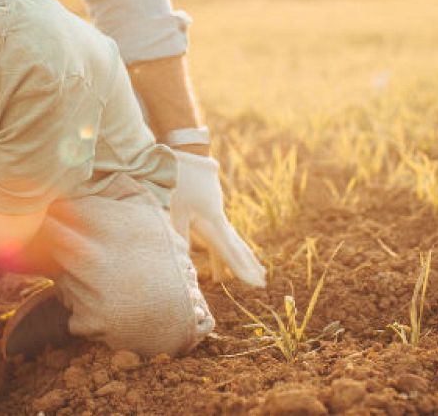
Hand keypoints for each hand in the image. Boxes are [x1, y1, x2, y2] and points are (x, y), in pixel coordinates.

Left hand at [170, 150, 266, 286]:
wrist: (187, 153)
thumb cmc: (177, 181)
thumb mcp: (173, 209)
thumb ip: (179, 234)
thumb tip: (183, 257)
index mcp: (211, 220)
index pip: (228, 251)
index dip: (241, 269)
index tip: (256, 284)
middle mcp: (219, 217)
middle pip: (237, 245)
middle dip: (249, 265)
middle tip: (263, 281)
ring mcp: (217, 210)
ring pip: (233, 238)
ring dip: (243, 255)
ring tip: (257, 268)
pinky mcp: (212, 205)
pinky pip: (225, 230)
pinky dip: (231, 242)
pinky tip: (233, 247)